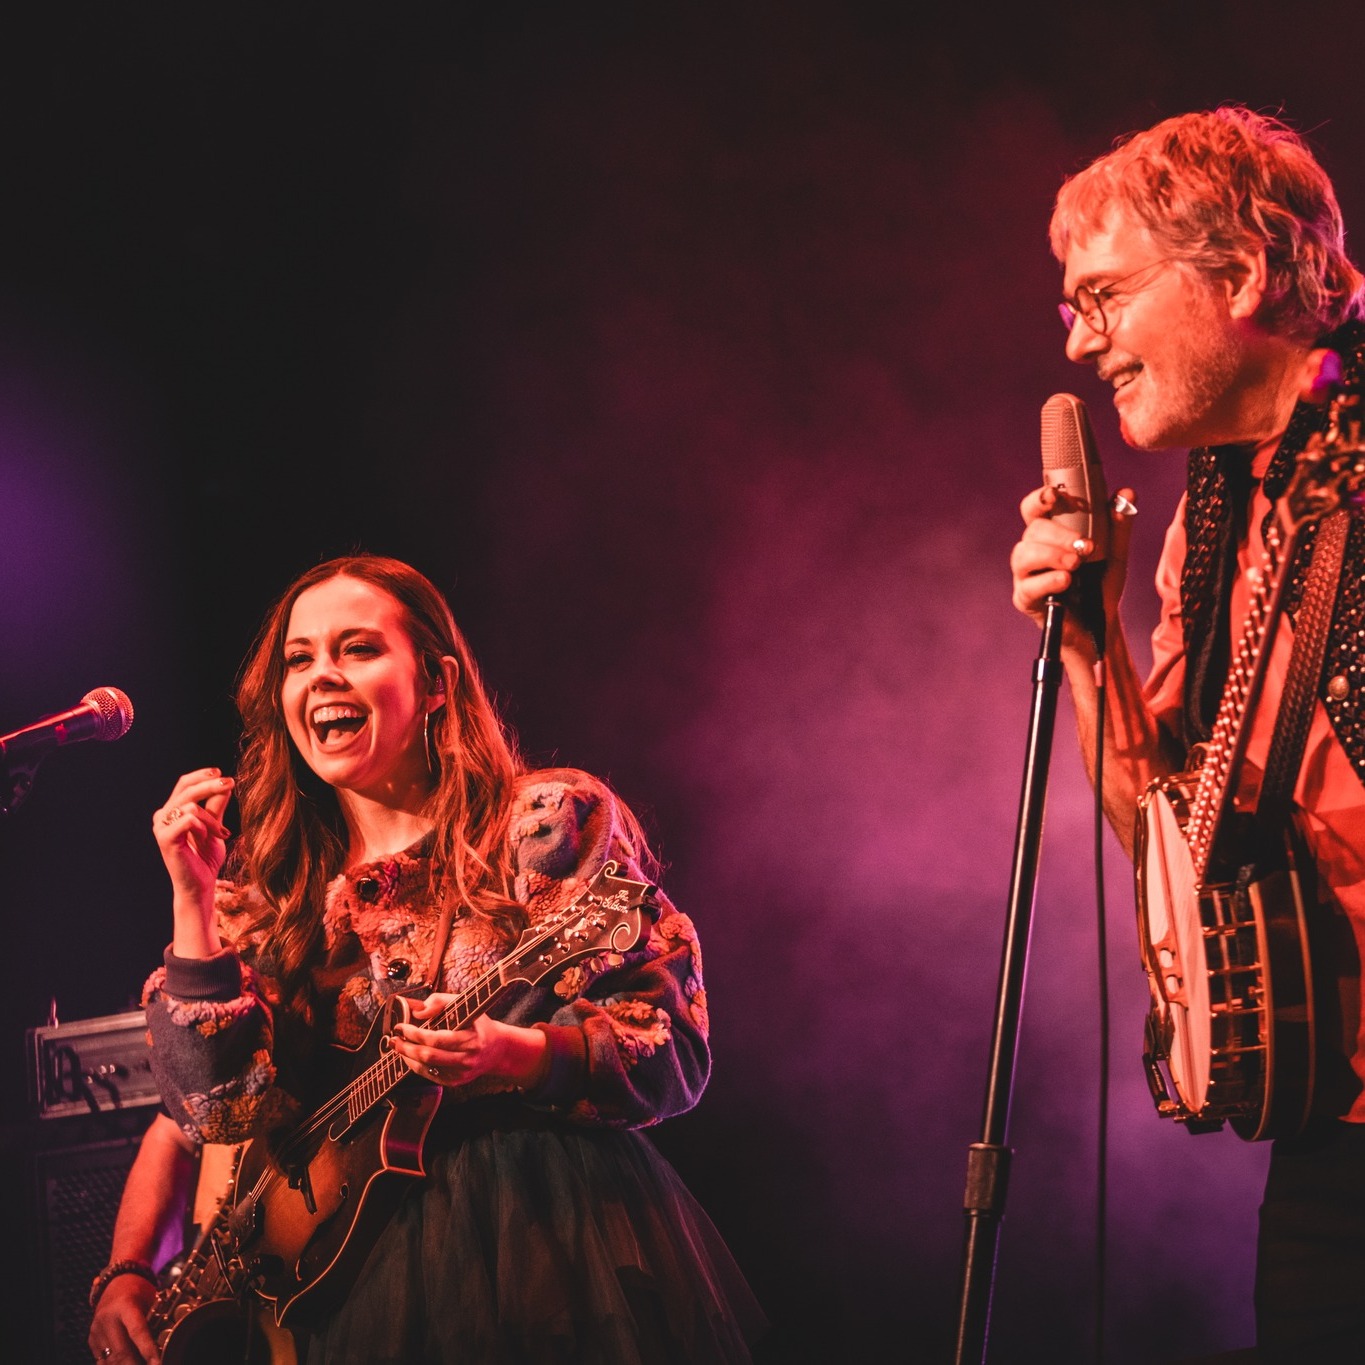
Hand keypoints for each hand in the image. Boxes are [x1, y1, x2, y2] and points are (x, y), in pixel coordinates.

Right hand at [88, 1273, 159, 1364]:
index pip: (137, 1331)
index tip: (157, 1363)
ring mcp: (97, 1331)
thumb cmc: (139, 1291)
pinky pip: (102, 1361)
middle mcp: (108, 1319)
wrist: (116, 1282)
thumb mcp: (150, 1300)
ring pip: (110, 1360)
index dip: (148, 1349)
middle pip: (121, 1352)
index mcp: (125, 1305)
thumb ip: (154, 1321)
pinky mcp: (92, 1340)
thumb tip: (163, 1345)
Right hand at [152, 769, 233, 902]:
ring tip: (220, 834)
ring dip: (212, 819)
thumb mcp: (215, 827)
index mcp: (172, 811)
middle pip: (186, 788)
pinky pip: (189, 819)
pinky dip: (203, 827)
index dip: (201, 775)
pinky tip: (205, 839)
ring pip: (190, 804)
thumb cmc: (206, 858)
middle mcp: (162, 816)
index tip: (222, 773)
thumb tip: (225, 784)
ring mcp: (161, 827)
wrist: (201, 885)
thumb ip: (216, 806)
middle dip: (211, 784)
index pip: (184, 784)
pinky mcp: (165, 838)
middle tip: (231, 783)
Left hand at [391, 1001, 547, 1090]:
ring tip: (398, 1046)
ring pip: (426, 1068)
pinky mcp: (455, 1082)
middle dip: (406, 1047)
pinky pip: (430, 1075)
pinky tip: (410, 1055)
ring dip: (408, 1057)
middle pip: (429, 1056)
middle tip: (394, 1039)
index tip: (401, 1026)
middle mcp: (467, 1059)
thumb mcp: (465, 1004)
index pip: (437, 1039)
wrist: (496, 1049)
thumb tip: (418, 1012)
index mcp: (471, 1039)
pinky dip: (416, 1065)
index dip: (415, 1034)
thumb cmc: (477, 1023)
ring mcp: (461, 1073)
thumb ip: (440, 1001)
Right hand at [1009, 484, 1137, 645]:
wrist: (1098, 627)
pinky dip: (1047, 580)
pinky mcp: (1025, 599)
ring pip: (1023, 554)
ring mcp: (1025, 575)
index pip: (1035, 509)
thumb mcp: (1114, 553)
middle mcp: (1033, 551)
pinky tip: (1065, 580)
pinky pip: (1028, 585)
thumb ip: (1118, 525)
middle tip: (1085, 545)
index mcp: (1050, 535)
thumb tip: (1127, 493)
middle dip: (1059, 534)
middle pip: (1033, 530)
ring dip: (1051, 555)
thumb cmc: (1099, 586)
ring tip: (1076, 564)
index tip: (1054, 496)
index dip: (1040, 499)